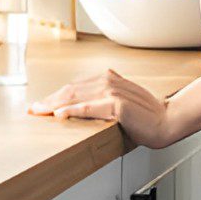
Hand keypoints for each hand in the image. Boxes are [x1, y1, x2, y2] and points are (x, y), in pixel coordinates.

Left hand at [27, 68, 181, 149]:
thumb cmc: (146, 115)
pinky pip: (89, 108)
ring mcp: (112, 91)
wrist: (166, 120)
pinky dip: (72, 110)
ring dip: (54, 104)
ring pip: (76, 97)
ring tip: (39, 111)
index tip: (42, 104)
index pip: (76, 86)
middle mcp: (108, 81)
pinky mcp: (116, 105)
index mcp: (109, 79)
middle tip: (33, 109)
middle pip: (71, 90)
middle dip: (49, 99)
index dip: (56, 95)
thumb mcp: (121, 102)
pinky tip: (59, 114)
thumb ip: (104, 100)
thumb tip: (83, 107)